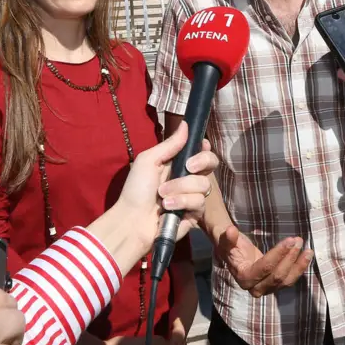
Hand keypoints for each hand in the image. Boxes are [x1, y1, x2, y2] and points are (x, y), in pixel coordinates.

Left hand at [113, 121, 218, 253]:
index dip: (205, 147)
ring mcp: (193, 196)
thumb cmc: (136, 189)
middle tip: (187, 167)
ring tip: (162, 195)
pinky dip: (182, 202)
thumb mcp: (149, 160)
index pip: (201, 151)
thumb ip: (170, 144)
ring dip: (181, 187)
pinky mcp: (195, 214)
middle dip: (202, 161)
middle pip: (211, 163)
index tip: (202, 144)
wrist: (132, 220)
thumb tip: (185, 123)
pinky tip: (168, 206)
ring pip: (204, 184)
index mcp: (178, 164)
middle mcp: (188, 178)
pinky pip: (199, 202)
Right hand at [215, 225, 313, 297]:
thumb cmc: (230, 245)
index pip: (264, 268)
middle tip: (298, 241)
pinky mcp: (274, 286)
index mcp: (243, 277)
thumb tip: (230, 230)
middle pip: (277, 276)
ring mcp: (266, 289)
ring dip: (298, 265)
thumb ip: (228, 237)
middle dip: (290, 258)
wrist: (233, 254)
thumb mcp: (226, 240)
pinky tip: (306, 257)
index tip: (290, 240)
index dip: (278, 254)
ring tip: (308, 250)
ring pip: (286, 281)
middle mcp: (255, 288)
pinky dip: (299, 269)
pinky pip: (289, 280)